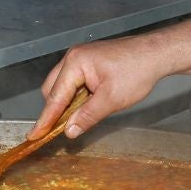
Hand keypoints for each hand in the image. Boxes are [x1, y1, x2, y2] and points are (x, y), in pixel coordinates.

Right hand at [34, 36, 175, 139]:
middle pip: (53, 89)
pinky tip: (89, 104)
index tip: (34, 135)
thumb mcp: (111, 100)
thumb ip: (87, 116)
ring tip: (81, 116)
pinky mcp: (89, 61)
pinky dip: (77, 96)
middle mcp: (73, 57)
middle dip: (56, 110)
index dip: (45, 119)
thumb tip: (69, 131)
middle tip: (63, 129)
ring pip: (63, 86)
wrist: (156, 54)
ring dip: (68, 103)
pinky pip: (74, 81)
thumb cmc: (137, 72)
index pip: (55, 97)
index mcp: (75, 63)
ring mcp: (80, 58)